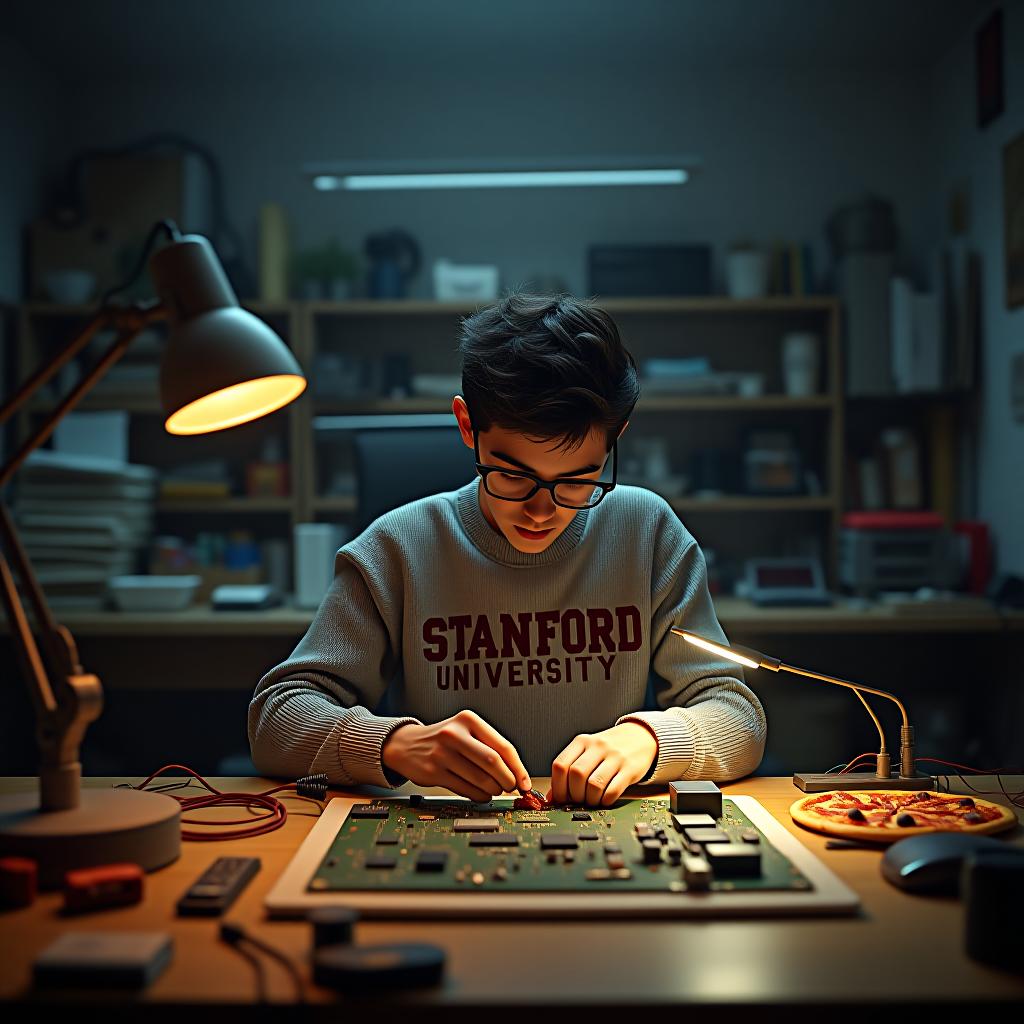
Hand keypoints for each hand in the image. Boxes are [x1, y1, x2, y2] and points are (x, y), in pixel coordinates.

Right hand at [381, 709, 531, 802]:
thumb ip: (489, 746)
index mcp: (468, 720)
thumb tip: (517, 774)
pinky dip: (479, 796)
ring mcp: (442, 753)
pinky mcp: (433, 772)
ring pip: (480, 779)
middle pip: (493, 763)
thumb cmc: (443, 739)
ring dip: (493, 790)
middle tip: (511, 787)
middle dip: (507, 780)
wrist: (406, 744)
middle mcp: (455, 734)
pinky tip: (481, 794)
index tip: (525, 782)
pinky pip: (465, 789)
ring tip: (495, 789)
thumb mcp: (465, 731)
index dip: (518, 768)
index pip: (503, 746)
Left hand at [550, 722, 657, 805]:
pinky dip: (605, 800)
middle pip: (576, 775)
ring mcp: (615, 757)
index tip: (560, 799)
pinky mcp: (630, 769)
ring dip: (590, 800)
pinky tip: (605, 799)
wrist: (640, 736)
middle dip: (574, 795)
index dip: (557, 787)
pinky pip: (613, 790)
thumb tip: (552, 797)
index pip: (560, 765)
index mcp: (582, 741)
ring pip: (594, 784)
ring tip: (592, 800)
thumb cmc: (608, 748)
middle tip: (578, 800)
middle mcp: (597, 747)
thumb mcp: (587, 751)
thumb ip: (569, 770)